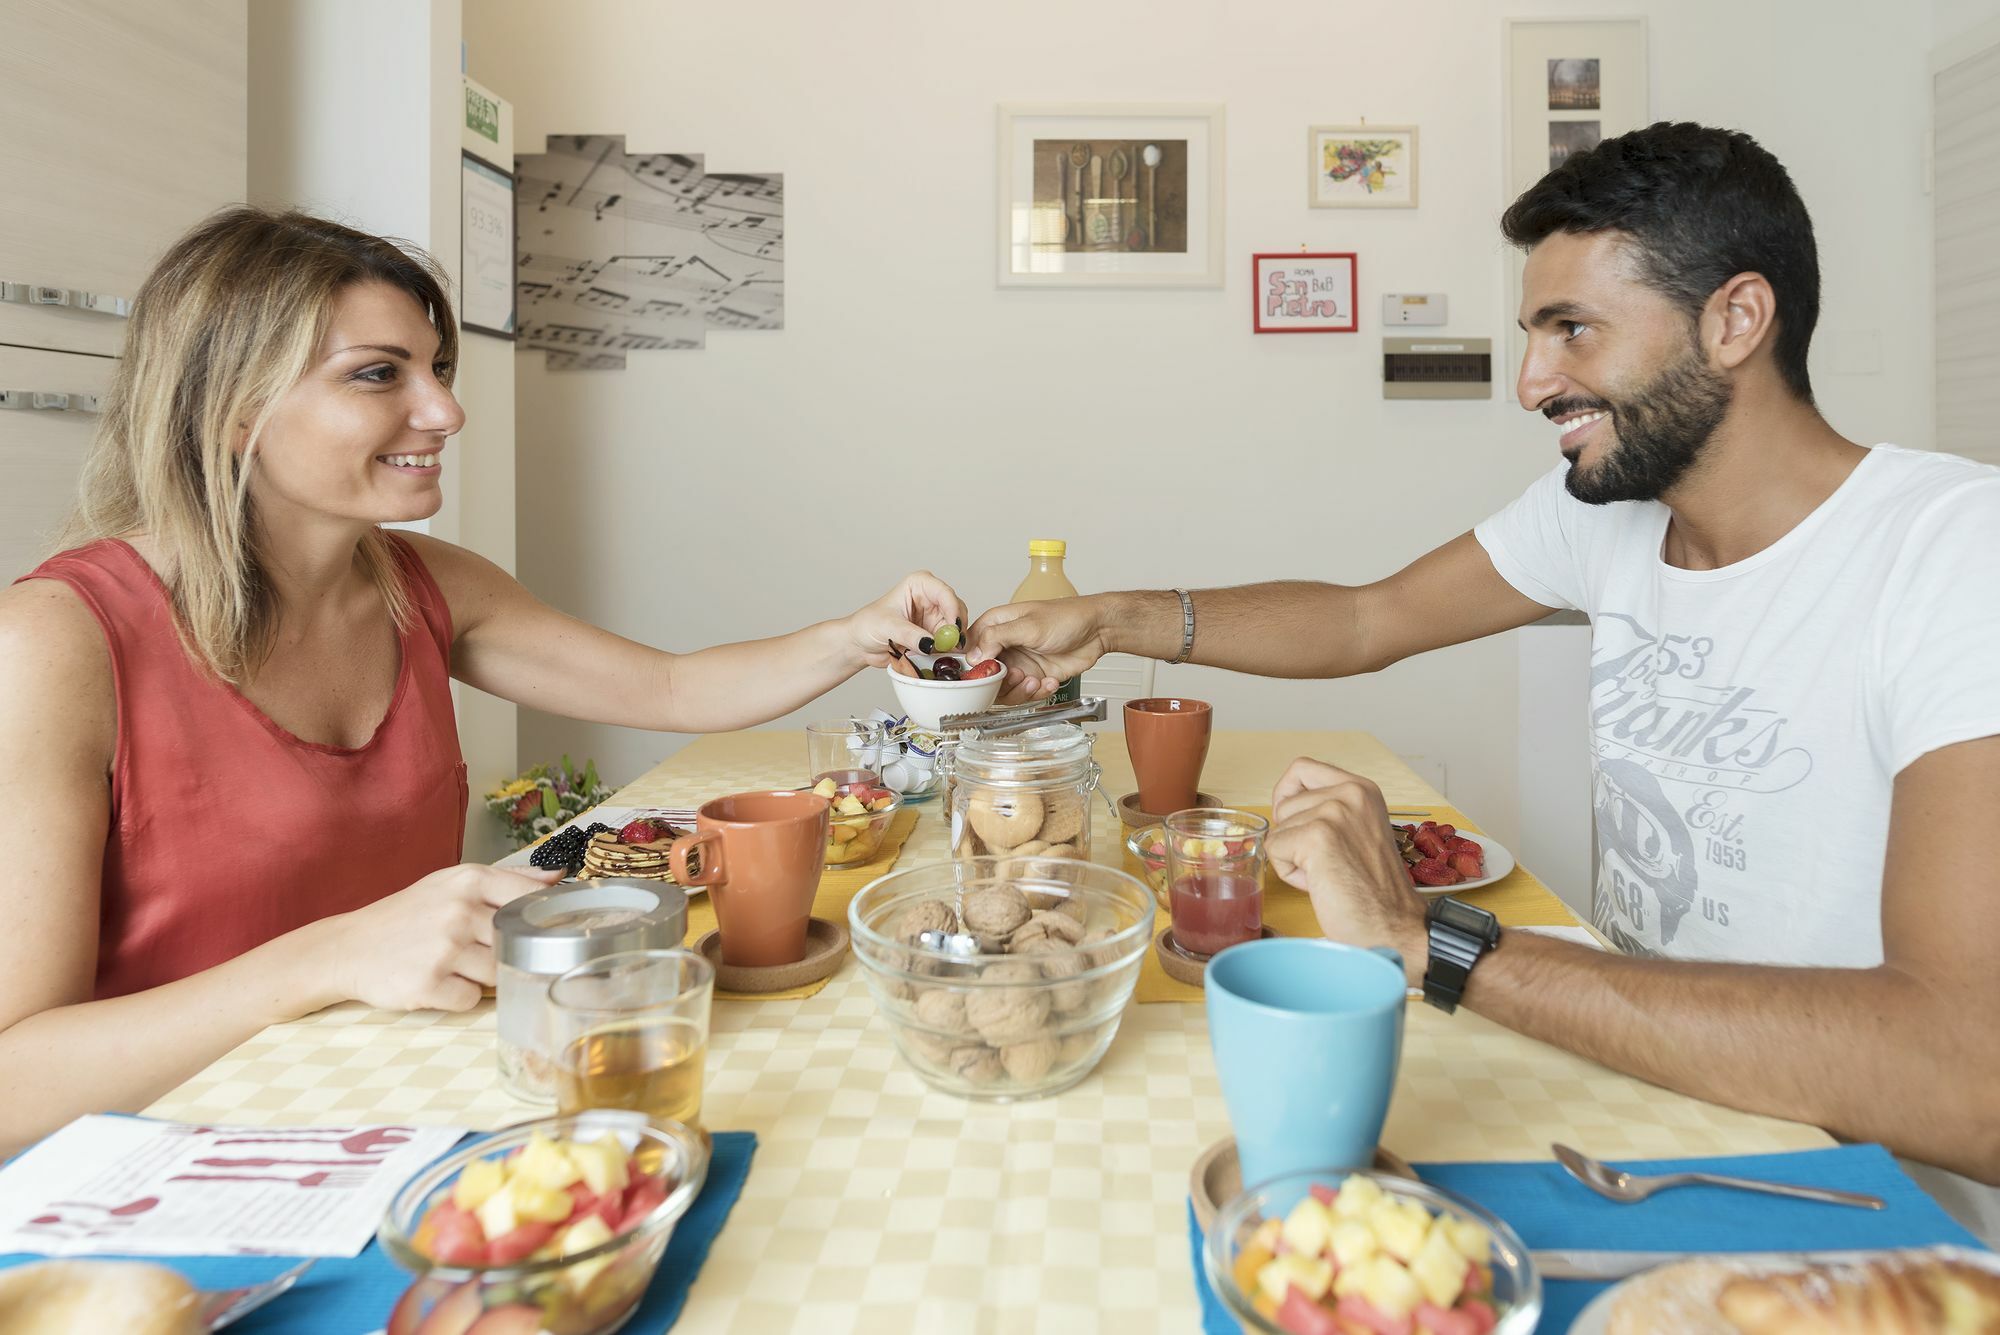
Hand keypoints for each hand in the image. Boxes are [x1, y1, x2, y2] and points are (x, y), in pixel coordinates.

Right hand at [318, 863, 561, 1010]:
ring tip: (453, 964)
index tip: (534, 929)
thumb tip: (558, 875)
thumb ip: (509, 879)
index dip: (537, 919)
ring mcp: (444, 949)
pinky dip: (459, 996)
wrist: (349, 947)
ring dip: (480, 976)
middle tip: (474, 950)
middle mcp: (459, 911)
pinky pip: (471, 1000)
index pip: (531, 899)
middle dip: (501, 952)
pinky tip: (438, 982)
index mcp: (469, 880)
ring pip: (496, 974)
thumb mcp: (452, 884)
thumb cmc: (409, 915)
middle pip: (515, 942)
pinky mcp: (429, 985)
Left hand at [844, 571, 970, 669]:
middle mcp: (931, 598)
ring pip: (956, 628)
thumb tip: (930, 643)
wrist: (859, 644)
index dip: (953, 609)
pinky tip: (943, 657)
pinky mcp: (935, 635)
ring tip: (944, 653)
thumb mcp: (888, 627)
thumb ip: (910, 635)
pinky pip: (950, 643)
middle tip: (953, 645)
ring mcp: (935, 617)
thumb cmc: (868, 625)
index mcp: (919, 584)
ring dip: (954, 642)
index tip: (954, 628)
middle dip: (957, 628)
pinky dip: (949, 651)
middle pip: (956, 610)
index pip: (944, 592)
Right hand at [966, 596, 1108, 702]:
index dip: (974, 666)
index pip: (970, 650)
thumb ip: (998, 638)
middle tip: (1016, 676)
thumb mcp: (1029, 625)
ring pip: (1003, 690)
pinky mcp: (1034, 677)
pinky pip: (1025, 695)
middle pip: (984, 676)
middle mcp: (1004, 646)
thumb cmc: (1066, 617)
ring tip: (1034, 681)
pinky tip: (1049, 682)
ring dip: (1019, 691)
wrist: (1097, 630)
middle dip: (999, 683)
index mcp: (996, 626)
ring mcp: (1019, 663)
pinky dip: (1036, 693)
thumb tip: (974, 655)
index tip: (984, 674)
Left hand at [1266, 757, 1428, 983]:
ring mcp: (1334, 812)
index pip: (1301, 768)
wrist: (1392, 924)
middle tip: (1328, 862)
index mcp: (1362, 789)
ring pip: (1278, 829)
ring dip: (1294, 857)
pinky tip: (1321, 883)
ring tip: (1328, 874)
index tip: (1297, 821)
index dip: (1287, 795)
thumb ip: (1329, 810)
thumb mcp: (1357, 830)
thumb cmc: (1373, 889)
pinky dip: (1290, 873)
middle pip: (1283, 803)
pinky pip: (1275, 849)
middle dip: (1294, 836)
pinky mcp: (1317, 836)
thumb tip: (1283, 804)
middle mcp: (1350, 792)